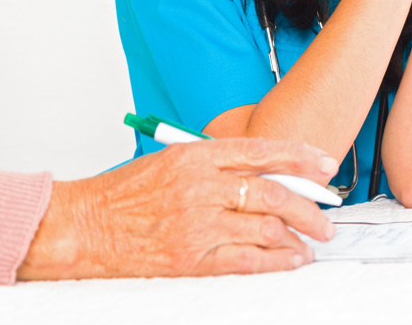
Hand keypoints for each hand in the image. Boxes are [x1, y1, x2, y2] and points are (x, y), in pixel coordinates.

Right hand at [17, 138, 337, 279]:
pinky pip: (249, 260)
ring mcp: (198, 223)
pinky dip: (277, 261)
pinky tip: (289, 259)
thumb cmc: (122, 196)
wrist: (86, 226)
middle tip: (325, 217)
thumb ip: (210, 165)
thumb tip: (261, 173)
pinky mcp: (194, 257)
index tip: (324, 165)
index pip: (259, 150)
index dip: (299, 157)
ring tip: (309, 242)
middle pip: (272, 192)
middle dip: (309, 207)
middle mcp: (199, 187)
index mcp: (193, 157)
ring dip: (297, 236)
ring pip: (267, 227)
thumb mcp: (167, 164)